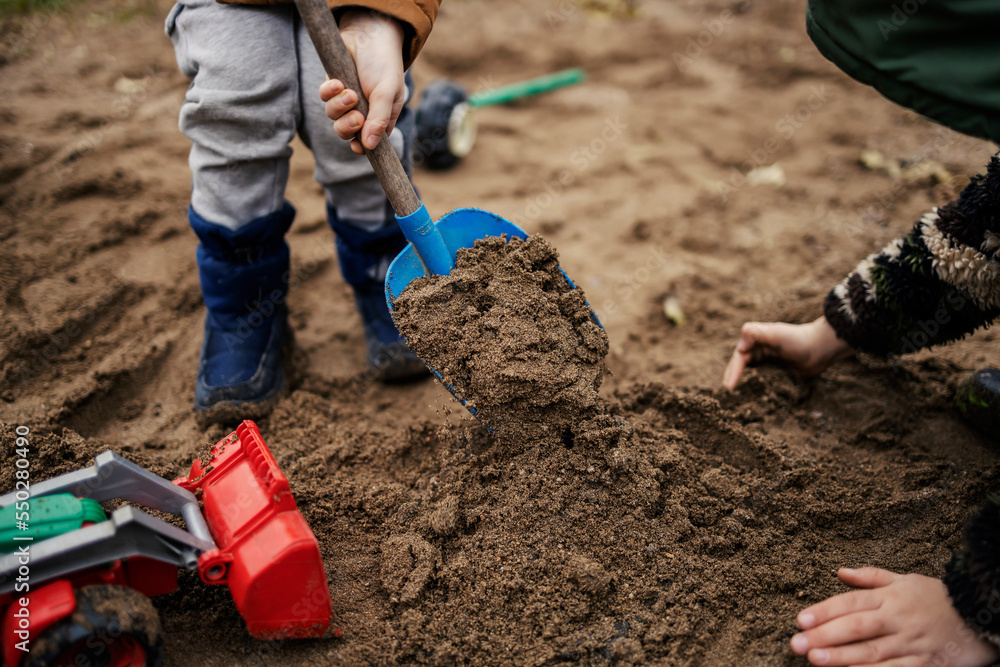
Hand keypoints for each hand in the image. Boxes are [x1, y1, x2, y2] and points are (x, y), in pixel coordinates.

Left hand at [319, 9, 404, 154]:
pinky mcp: (332, 87)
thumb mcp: (387, 93)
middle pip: (346, 134)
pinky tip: (338, 83)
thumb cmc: (384, 64)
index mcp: (380, 118)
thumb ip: (378, 120)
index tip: (358, 146)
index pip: (370, 143)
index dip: (362, 147)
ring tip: (349, 93)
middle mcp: (363, 112)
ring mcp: (346, 101)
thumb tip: (369, 147)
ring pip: (333, 117)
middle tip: (356, 118)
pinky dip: (329, 92)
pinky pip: (324, 98)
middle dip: (348, 127)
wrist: (369, 34)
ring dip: (339, 107)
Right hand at [721, 316, 853, 388]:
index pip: (739, 356)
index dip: (733, 371)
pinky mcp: (778, 369)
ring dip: (742, 381)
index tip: (729, 387)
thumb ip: (756, 333)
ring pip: (750, 370)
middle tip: (727, 392)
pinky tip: (754, 396)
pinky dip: (756, 385)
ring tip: (735, 396)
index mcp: (756, 340)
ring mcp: (769, 359)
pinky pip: (763, 377)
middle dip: (733, 376)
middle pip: (741, 363)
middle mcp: (760, 348)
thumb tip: (739, 347)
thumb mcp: (777, 334)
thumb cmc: (799, 340)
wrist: (822, 349)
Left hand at [790, 567, 999, 666]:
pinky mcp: (926, 664)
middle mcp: (897, 619)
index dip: (824, 611)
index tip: (800, 620)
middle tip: (796, 643)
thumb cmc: (937, 598)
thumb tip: (840, 571)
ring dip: (842, 657)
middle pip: (856, 628)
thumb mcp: (905, 579)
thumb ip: (871, 577)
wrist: (981, 616)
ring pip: (871, 651)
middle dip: (824, 636)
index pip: (850, 603)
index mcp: (889, 597)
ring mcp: (911, 643)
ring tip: (815, 660)